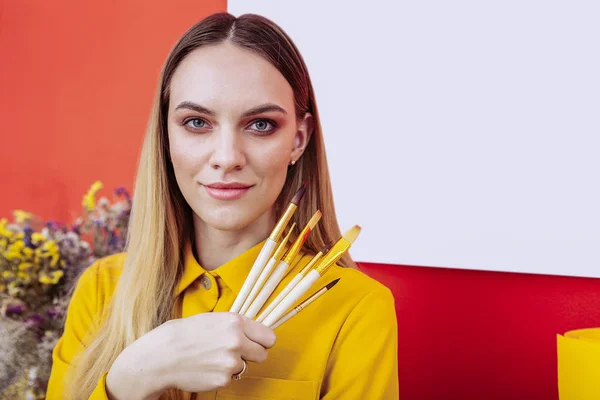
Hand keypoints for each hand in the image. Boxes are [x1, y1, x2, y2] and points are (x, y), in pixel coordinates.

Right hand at [106, 313, 275, 398]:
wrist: (161, 356)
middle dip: (252, 354)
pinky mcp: (223, 380)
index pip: (268, 336)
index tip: (258, 343)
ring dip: (233, 365)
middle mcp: (237, 341)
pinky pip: (230, 379)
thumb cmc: (182, 334)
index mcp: (235, 322)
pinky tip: (206, 368)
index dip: (263, 341)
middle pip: (263, 354)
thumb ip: (234, 325)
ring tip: (212, 358)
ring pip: (245, 367)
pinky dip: (221, 376)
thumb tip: (251, 331)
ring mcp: (231, 362)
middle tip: (236, 353)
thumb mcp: (212, 319)